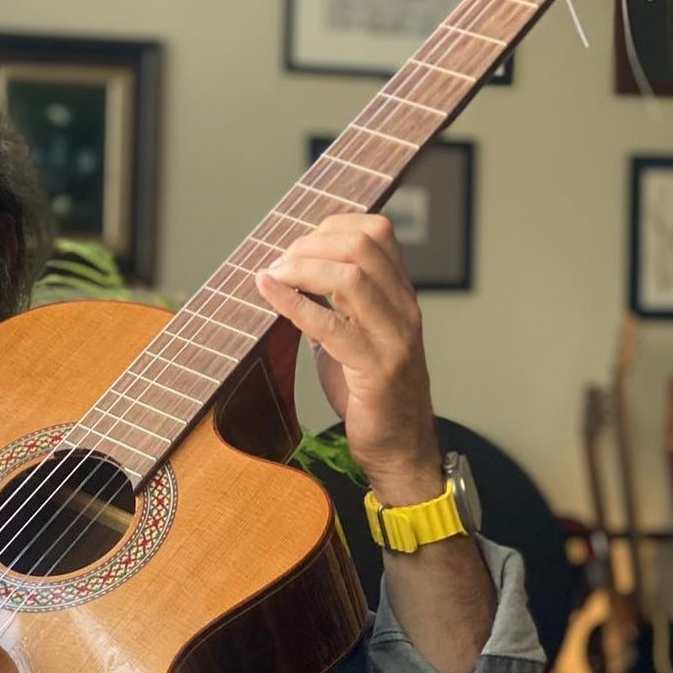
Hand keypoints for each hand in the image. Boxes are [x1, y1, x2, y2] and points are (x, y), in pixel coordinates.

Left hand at [254, 214, 442, 503]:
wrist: (398, 446)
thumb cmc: (368, 391)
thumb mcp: (349, 335)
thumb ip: (329, 304)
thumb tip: (283, 276)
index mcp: (399, 295)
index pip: (377, 231)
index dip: (330, 226)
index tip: (296, 245)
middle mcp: (403, 308)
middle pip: (364, 245)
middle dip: (311, 244)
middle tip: (278, 262)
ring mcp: (394, 337)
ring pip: (353, 277)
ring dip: (301, 268)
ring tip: (272, 275)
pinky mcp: (377, 369)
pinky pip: (331, 325)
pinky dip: (293, 302)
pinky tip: (268, 291)